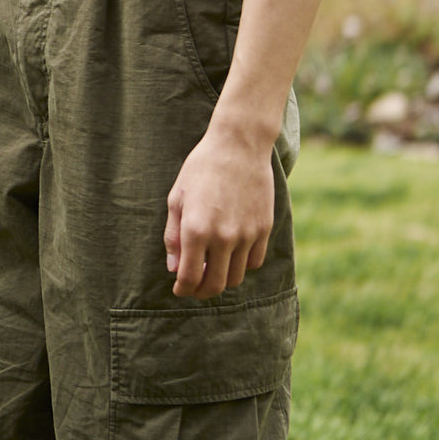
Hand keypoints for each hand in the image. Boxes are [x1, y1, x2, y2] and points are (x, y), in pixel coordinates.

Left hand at [163, 121, 273, 297]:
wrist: (238, 147)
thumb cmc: (200, 170)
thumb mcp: (177, 198)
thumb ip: (174, 236)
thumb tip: (175, 268)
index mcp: (196, 230)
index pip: (190, 277)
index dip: (183, 289)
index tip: (179, 290)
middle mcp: (223, 237)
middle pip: (215, 285)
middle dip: (201, 292)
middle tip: (194, 288)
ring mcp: (247, 235)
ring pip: (237, 277)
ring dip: (222, 280)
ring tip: (211, 271)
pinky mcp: (265, 229)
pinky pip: (254, 262)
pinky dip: (242, 266)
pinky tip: (231, 256)